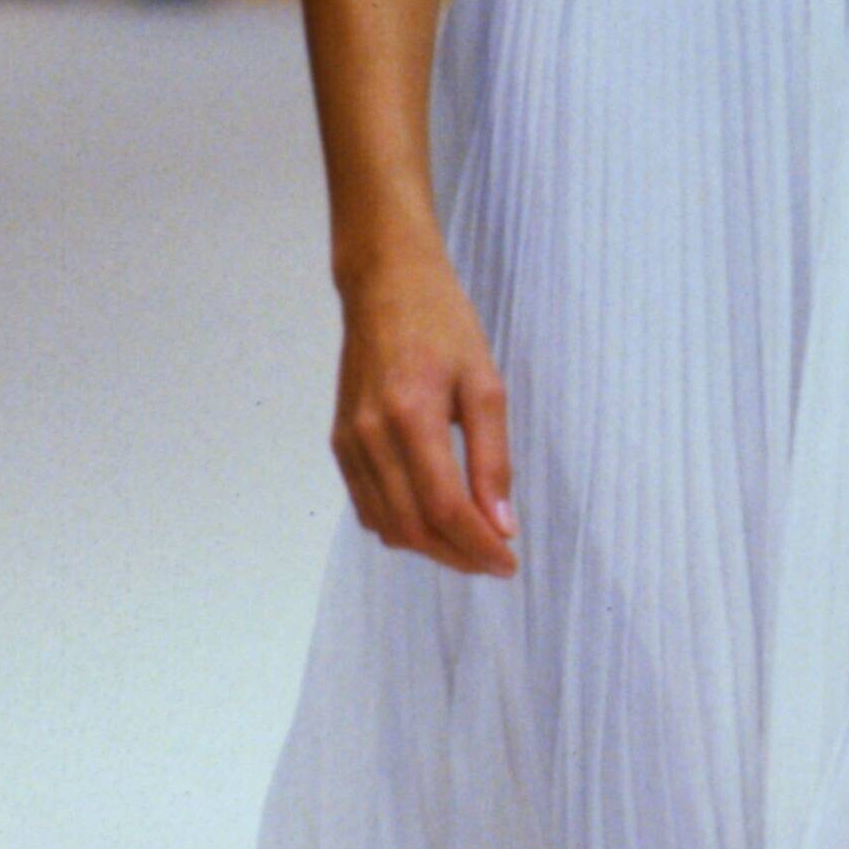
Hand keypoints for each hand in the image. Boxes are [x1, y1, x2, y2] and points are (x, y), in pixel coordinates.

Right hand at [332, 247, 517, 576]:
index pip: (445, 507)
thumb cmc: (443, 325)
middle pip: (413, 526)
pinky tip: (433, 523)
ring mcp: (348, 443)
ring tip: (470, 546)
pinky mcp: (340, 443)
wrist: (384, 286)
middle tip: (495, 561)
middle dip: (458, 556)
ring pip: (386, 525)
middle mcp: (371, 436)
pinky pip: (367, 506)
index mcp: (411, 415)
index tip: (509, 563)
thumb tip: (501, 525)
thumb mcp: (485, 384)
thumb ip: (493, 458)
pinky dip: (401, 527)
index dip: (478, 546)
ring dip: (430, 548)